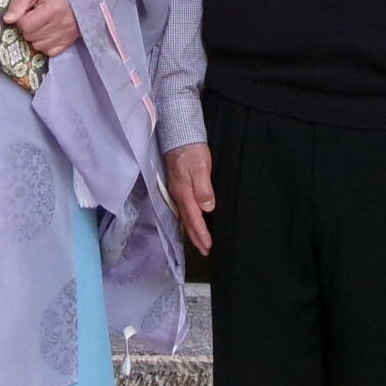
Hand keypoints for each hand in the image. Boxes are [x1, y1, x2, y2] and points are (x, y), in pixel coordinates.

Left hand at [2, 0, 79, 56]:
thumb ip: (18, 2)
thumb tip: (8, 20)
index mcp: (54, 9)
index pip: (25, 25)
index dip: (21, 18)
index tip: (27, 11)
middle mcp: (62, 24)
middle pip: (30, 36)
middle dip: (28, 28)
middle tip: (34, 17)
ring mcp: (67, 35)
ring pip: (38, 46)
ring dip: (35, 37)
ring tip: (41, 24)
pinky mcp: (69, 43)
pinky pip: (48, 52)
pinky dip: (45, 44)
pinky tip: (47, 33)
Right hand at [165, 142, 214, 256]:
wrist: (178, 134)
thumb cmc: (191, 150)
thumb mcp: (200, 167)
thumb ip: (203, 188)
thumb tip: (207, 208)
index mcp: (184, 193)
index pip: (193, 218)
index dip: (201, 234)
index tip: (208, 246)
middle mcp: (178, 195)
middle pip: (187, 221)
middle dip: (195, 237)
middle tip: (205, 251)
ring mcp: (176, 191)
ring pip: (184, 216)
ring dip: (192, 231)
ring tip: (199, 242)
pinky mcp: (178, 186)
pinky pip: (183, 208)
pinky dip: (189, 220)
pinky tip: (192, 221)